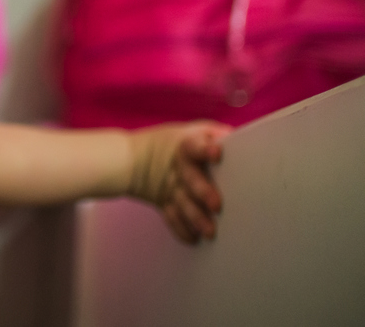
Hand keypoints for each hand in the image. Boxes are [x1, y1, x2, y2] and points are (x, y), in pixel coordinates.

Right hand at [127, 122, 230, 243]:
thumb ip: (213, 136)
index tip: (217, 153)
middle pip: (190, 178)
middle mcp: (177, 168)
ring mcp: (169, 187)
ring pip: (182, 202)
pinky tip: (193, 239)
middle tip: (216, 205)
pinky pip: (171, 217)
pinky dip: (180, 229)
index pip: (194, 146)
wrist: (128, 158)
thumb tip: (242, 141)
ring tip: (209, 232)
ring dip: (195, 217)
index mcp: (185, 147)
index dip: (205, 149)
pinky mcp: (163, 203)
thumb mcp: (189, 132)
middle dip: (202, 191)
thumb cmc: (171, 145)